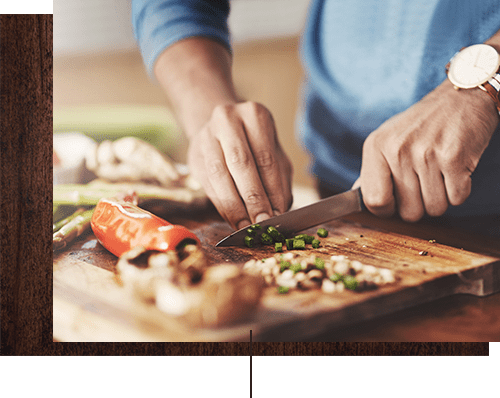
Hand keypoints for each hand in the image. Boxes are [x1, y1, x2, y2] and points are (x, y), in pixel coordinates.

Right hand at [188, 101, 292, 228]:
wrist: (222, 129)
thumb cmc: (255, 145)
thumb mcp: (275, 156)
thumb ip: (279, 182)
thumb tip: (278, 212)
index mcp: (255, 115)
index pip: (266, 158)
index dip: (272, 190)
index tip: (277, 215)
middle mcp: (228, 120)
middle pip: (241, 164)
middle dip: (253, 198)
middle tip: (262, 223)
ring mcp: (206, 136)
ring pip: (219, 175)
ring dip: (234, 205)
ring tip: (246, 226)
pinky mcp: (193, 155)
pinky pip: (207, 184)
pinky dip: (221, 205)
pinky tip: (232, 219)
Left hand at [358, 81, 498, 220]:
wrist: (461, 97)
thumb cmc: (421, 124)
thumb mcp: (387, 139)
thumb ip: (372, 170)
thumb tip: (356, 195)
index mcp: (375, 146)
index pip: (374, 201)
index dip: (387, 210)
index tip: (396, 203)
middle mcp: (397, 150)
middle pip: (408, 212)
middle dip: (419, 205)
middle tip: (424, 182)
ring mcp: (426, 154)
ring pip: (434, 209)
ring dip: (441, 198)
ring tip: (440, 173)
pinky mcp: (455, 158)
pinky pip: (457, 199)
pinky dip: (459, 191)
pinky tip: (455, 169)